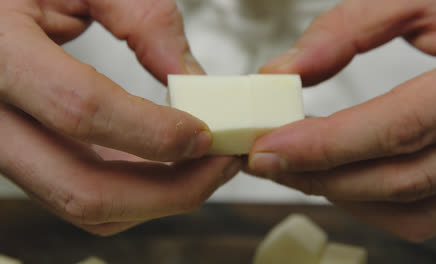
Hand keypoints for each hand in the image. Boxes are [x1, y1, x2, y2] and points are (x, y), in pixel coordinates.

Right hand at [0, 0, 239, 235]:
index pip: (79, 108)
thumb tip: (190, 78)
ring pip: (84, 206)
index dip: (151, 130)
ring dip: (156, 198)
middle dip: (167, 191)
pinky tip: (169, 167)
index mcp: (1, 54)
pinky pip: (82, 193)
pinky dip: (134, 192)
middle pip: (82, 190)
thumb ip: (143, 20)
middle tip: (219, 167)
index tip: (203, 134)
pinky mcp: (26, 158)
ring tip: (204, 168)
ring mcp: (6, 147)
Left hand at [248, 0, 435, 241]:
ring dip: (342, 195)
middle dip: (320, 177)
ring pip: (411, 209)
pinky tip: (340, 178)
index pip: (400, 128)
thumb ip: (350, 29)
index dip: (326, 145)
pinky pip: (426, 215)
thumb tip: (285, 71)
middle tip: (267, 160)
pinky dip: (373, 204)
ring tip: (295, 169)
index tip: (268, 149)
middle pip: (399, 179)